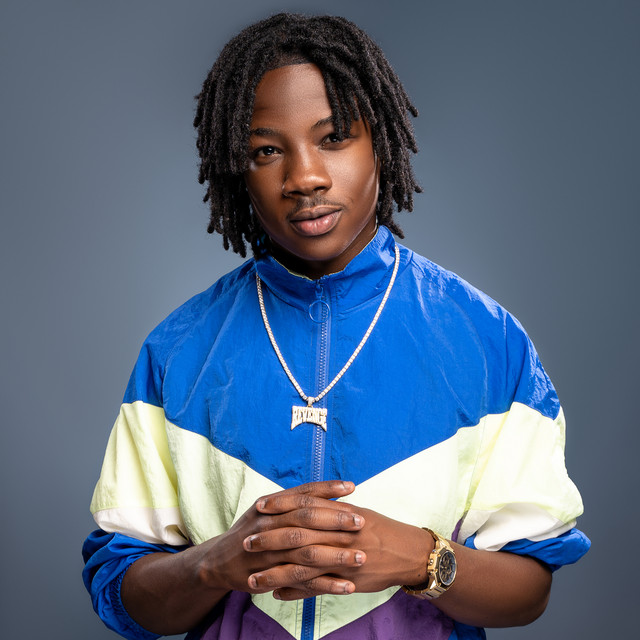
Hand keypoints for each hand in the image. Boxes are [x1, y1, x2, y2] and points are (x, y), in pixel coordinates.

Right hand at [198, 480, 365, 595]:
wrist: (218, 562)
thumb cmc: (251, 532)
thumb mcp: (266, 511)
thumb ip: (292, 502)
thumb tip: (329, 493)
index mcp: (269, 506)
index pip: (301, 493)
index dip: (326, 489)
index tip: (351, 487)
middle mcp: (267, 525)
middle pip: (305, 520)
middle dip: (335, 520)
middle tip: (361, 521)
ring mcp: (267, 553)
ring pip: (305, 552)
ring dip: (335, 555)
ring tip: (360, 556)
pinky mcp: (269, 578)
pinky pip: (301, 583)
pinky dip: (326, 585)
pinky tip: (347, 586)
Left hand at [247, 492, 433, 599]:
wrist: (409, 553)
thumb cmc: (380, 529)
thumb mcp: (356, 511)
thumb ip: (330, 508)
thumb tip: (304, 502)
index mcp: (340, 512)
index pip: (304, 504)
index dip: (280, 505)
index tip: (259, 507)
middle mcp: (340, 533)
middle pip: (297, 535)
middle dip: (269, 539)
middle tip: (246, 543)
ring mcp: (343, 558)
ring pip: (301, 566)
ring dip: (275, 572)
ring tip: (252, 579)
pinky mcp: (347, 580)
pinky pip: (316, 588)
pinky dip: (294, 592)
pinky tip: (276, 594)